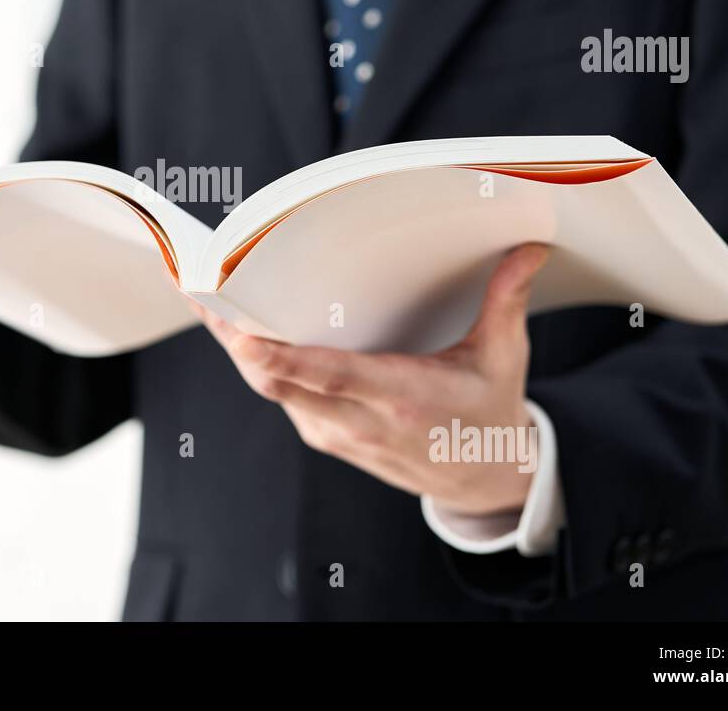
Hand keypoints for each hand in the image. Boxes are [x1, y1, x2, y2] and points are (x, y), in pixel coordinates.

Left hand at [195, 243, 549, 515]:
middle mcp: (357, 421)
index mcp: (401, 398)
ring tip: (201, 296)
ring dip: (233, 346)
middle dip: (231, 338)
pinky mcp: (322, 434)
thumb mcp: (504, 358)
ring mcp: (334, 432)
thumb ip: (506, 300)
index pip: (329, 377)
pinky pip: (278, 394)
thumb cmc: (490, 412)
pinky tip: (233, 326)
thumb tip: (530, 245)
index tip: (242, 335)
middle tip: (196, 290)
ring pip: (268, 387)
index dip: (281, 359)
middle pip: (276, 381)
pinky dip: (253, 362)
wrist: (483, 483)